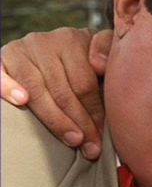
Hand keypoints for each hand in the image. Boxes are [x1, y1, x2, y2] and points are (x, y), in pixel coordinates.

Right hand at [1, 28, 112, 159]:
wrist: (47, 52)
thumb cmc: (78, 62)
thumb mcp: (95, 53)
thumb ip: (105, 51)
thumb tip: (101, 66)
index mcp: (71, 39)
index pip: (85, 83)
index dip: (95, 113)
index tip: (101, 137)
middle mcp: (44, 41)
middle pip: (64, 90)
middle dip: (80, 122)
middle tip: (89, 147)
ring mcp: (20, 50)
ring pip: (38, 90)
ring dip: (56, 119)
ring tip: (72, 139)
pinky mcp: (1, 59)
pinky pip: (0, 75)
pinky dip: (9, 88)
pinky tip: (22, 102)